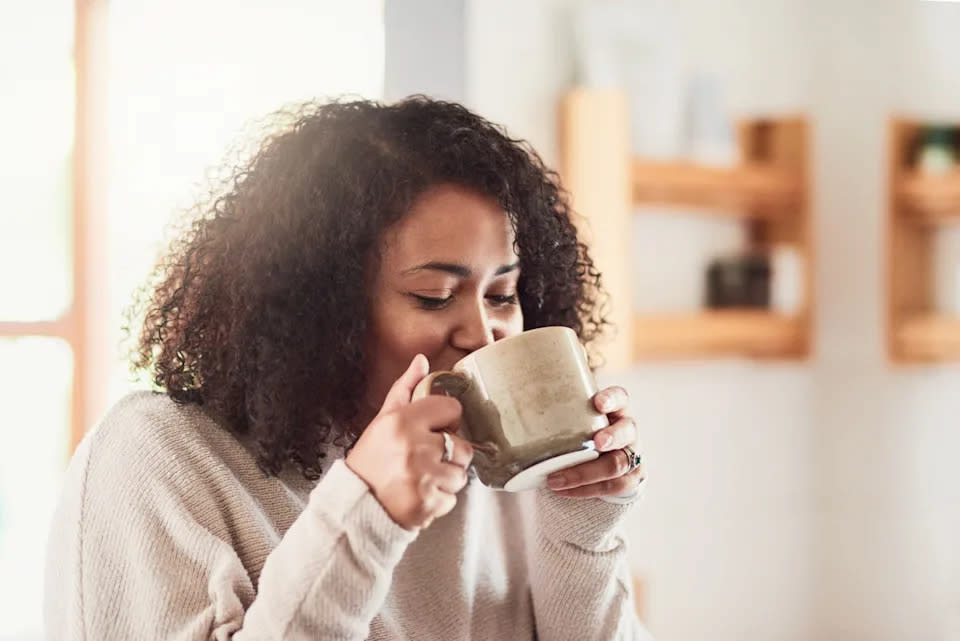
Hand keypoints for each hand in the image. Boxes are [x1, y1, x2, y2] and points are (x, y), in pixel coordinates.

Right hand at [345, 354, 473, 529]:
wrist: (355, 506)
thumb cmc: (370, 460)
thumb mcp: (383, 420)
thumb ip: (405, 389)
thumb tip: (422, 361)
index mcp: (403, 421)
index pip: (452, 409)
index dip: (446, 421)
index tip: (433, 431)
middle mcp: (415, 447)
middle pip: (463, 445)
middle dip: (450, 454)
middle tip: (426, 460)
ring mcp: (423, 478)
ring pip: (461, 475)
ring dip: (446, 479)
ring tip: (422, 480)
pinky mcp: (428, 504)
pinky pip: (452, 499)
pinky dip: (439, 500)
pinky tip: (420, 496)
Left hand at [546, 385, 644, 498]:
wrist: (595, 465)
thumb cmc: (575, 434)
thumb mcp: (567, 420)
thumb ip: (543, 411)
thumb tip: (493, 403)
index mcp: (615, 409)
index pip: (620, 398)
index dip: (612, 399)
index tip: (597, 403)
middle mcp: (627, 430)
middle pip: (627, 431)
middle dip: (612, 437)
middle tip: (596, 443)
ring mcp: (632, 455)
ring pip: (619, 464)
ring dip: (588, 473)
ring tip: (557, 479)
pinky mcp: (631, 479)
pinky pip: (613, 487)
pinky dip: (586, 490)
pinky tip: (563, 491)